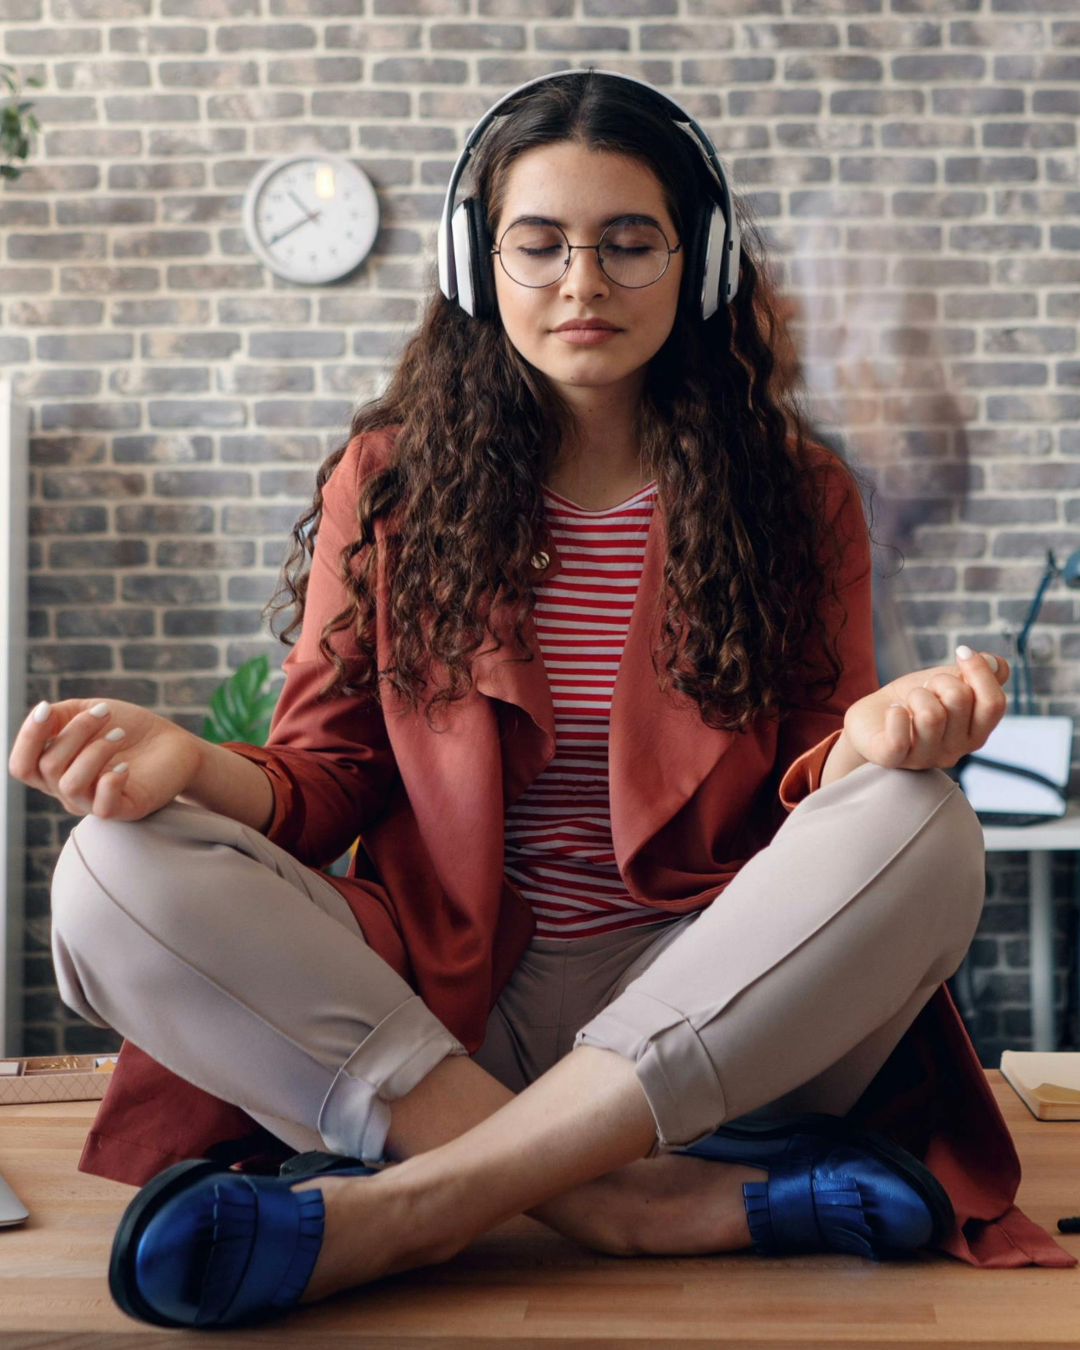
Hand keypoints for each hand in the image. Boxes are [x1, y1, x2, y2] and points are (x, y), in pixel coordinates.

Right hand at [8, 697, 203, 820]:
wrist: (175, 744)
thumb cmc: (129, 728)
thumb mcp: (88, 712)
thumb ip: (59, 716)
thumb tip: (39, 717)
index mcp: (56, 769)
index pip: (22, 766)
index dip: (28, 737)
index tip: (48, 708)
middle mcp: (69, 791)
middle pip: (47, 768)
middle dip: (75, 732)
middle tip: (105, 713)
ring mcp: (94, 803)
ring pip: (71, 784)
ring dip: (96, 750)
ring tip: (120, 734)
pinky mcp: (123, 810)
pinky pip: (102, 806)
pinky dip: (111, 780)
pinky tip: (126, 765)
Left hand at [842, 647, 1010, 771]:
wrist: (873, 718)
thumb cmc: (915, 701)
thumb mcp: (948, 682)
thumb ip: (977, 675)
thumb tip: (996, 664)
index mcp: (976, 733)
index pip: (994, 704)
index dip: (980, 671)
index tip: (961, 651)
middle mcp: (956, 750)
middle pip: (960, 699)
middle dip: (940, 680)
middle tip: (926, 688)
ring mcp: (925, 758)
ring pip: (931, 714)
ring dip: (916, 695)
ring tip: (908, 702)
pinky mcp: (893, 759)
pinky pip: (899, 737)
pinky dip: (895, 714)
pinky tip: (893, 711)